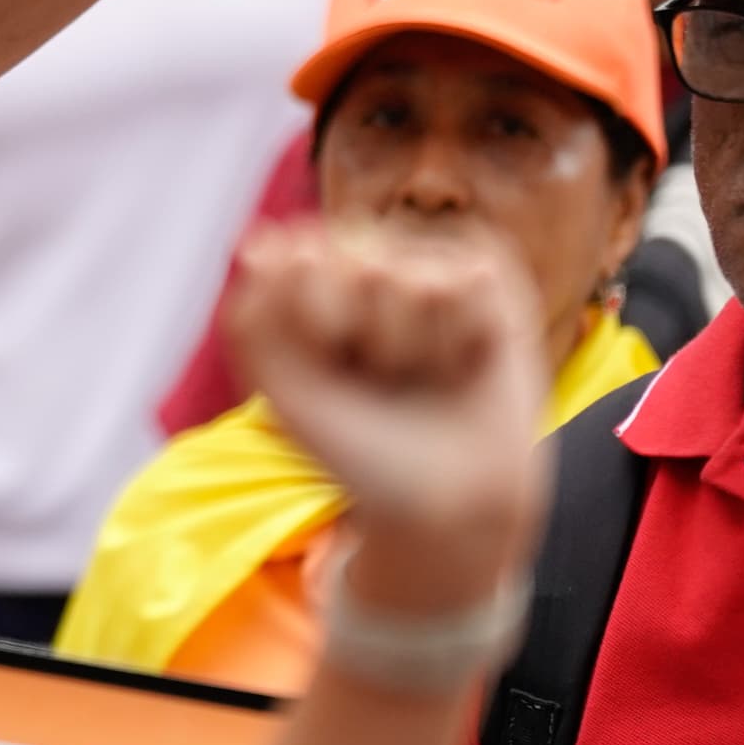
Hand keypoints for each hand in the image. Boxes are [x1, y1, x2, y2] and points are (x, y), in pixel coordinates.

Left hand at [220, 219, 549, 607]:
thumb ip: (255, 318)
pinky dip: (467, 337)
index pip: (303, 259)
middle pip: (361, 268)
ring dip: (419, 348)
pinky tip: (467, 360)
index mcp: (310, 283)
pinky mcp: (488, 279)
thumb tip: (260, 242)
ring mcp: (428, 265)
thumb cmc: (359, 448)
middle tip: (380, 379)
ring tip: (424, 374)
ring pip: (418, 282)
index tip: (327, 366)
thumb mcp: (285, 392)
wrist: (445, 502)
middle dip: (369, 340)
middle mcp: (368, 262)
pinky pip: (473, 281)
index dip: (317, 327)